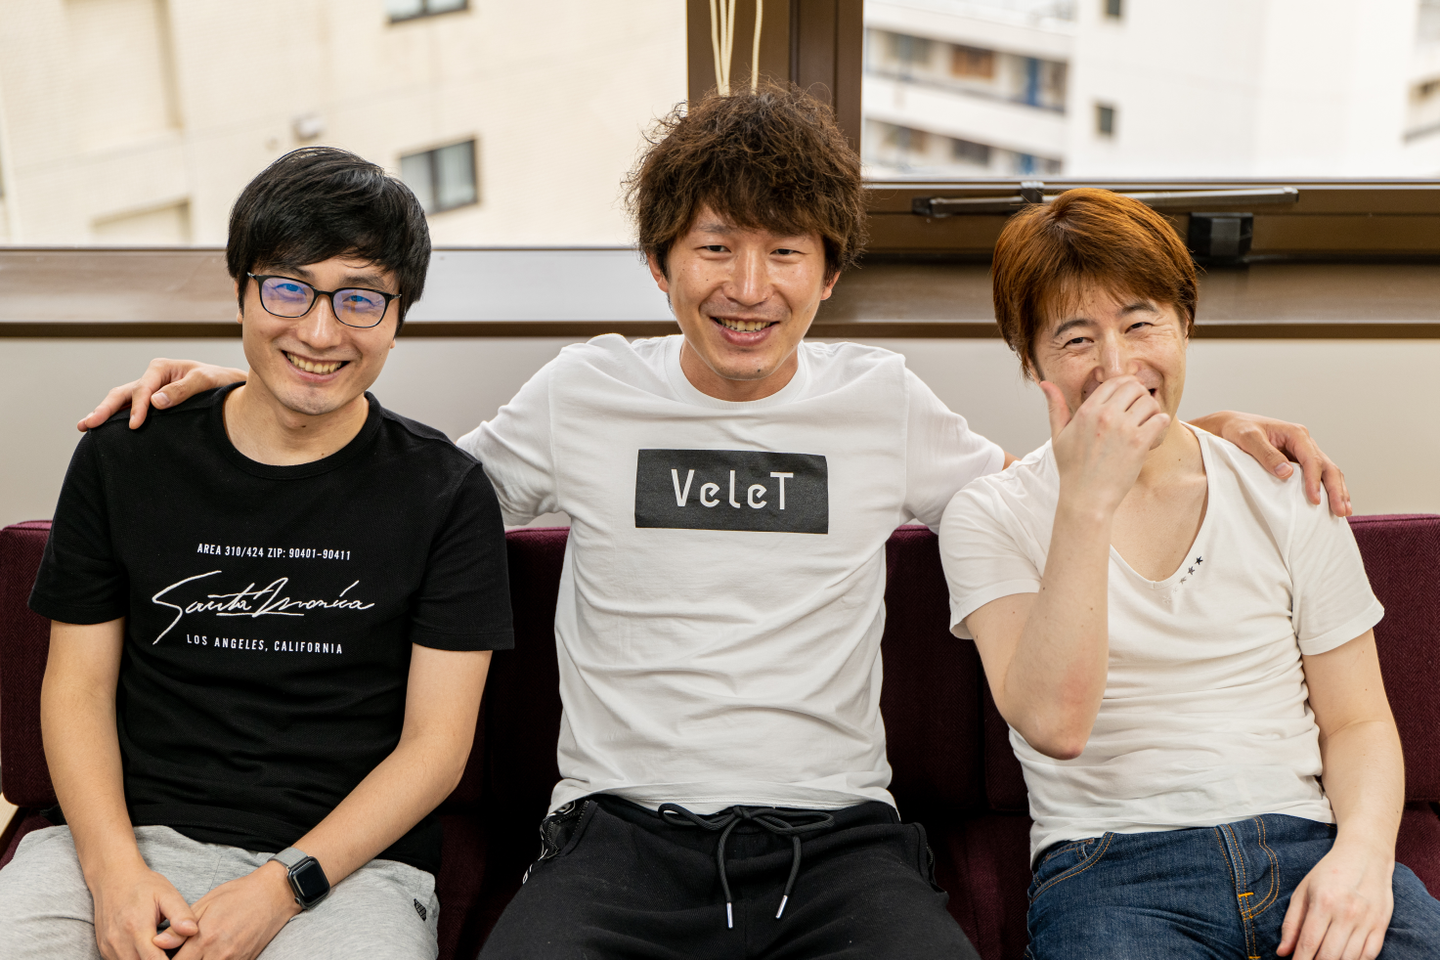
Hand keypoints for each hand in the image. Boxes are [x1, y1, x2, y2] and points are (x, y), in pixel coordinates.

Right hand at [77, 359, 246, 432]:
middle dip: (104, 409)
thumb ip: (182, 390)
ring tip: (85, 427)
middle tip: (87, 424)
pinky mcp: (152, 403)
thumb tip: (156, 402)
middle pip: (122, 393)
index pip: (143, 389)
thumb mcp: (204, 381)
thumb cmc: (218, 381)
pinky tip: (103, 430)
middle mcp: (151, 378)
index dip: (138, 408)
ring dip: (103, 413)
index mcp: (161, 368)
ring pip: (121, 401)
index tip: (136, 426)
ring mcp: (149, 390)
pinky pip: (130, 409)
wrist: (228, 386)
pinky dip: (116, 418)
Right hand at [90, 862, 198, 959]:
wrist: (113, 877)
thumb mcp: (167, 894)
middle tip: (174, 955)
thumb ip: (181, 914)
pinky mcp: (104, 949)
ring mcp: (109, 947)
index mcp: (137, 928)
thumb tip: (193, 931)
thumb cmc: (144, 885)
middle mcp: (119, 941)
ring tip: (162, 953)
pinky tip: (147, 952)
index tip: (183, 958)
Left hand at [165, 860, 300, 959]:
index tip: (161, 956)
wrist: (274, 895)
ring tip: (195, 954)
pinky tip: (210, 955)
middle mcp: (218, 953)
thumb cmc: (238, 895)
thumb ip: (179, 928)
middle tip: (176, 956)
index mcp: (204, 938)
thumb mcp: (205, 904)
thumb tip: (157, 942)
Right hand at [1043, 376, 1170, 517]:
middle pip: (1134, 386)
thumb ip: (1055, 406)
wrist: (1085, 498)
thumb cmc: (1072, 469)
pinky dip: (1161, 424)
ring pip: (1149, 401)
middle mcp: (1105, 415)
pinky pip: (1160, 419)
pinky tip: (1153, 434)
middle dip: (1140, 395)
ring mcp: (1122, 428)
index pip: (1114, 381)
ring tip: (1147, 422)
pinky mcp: (1138, 443)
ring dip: (1152, 410)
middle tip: (1140, 410)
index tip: (1129, 399)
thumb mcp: (1058, 435)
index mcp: (1087, 411)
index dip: (1125, 386)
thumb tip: (1045, 383)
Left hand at [1189, 411, 1350, 516]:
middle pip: (1327, 466)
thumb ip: (1265, 454)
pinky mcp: (1298, 462)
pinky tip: (1331, 503)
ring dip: (1337, 491)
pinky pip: (1318, 475)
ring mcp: (1302, 452)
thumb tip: (1286, 473)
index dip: (1314, 481)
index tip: (1314, 500)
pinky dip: (1327, 489)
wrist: (1230, 426)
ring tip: (1344, 511)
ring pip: (1328, 471)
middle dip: (1336, 489)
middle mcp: (1303, 442)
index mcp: (1295, 434)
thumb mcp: (1247, 438)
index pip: (1312, 459)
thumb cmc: (1237, 430)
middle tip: (1341, 511)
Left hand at [1277, 840, 1394, 959]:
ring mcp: (1366, 921)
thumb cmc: (1329, 873)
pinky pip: (1369, 955)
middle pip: (1329, 955)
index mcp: (1323, 902)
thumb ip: (1292, 922)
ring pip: (1349, 959)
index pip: (1309, 943)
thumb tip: (1282, 952)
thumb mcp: (1303, 891)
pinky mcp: (1381, 925)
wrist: (1365, 856)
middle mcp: (1346, 913)